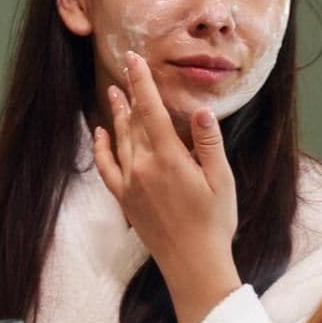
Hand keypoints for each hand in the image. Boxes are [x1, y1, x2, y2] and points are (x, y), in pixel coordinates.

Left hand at [92, 50, 241, 322]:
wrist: (191, 262)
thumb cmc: (213, 222)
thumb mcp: (221, 180)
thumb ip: (208, 144)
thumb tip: (201, 110)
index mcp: (168, 158)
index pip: (151, 111)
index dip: (141, 83)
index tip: (134, 60)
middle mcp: (142, 167)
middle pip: (133, 121)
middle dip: (130, 93)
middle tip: (125, 69)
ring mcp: (130, 183)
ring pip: (120, 140)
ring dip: (117, 115)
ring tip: (113, 93)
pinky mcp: (124, 198)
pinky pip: (107, 167)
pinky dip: (102, 147)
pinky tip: (100, 133)